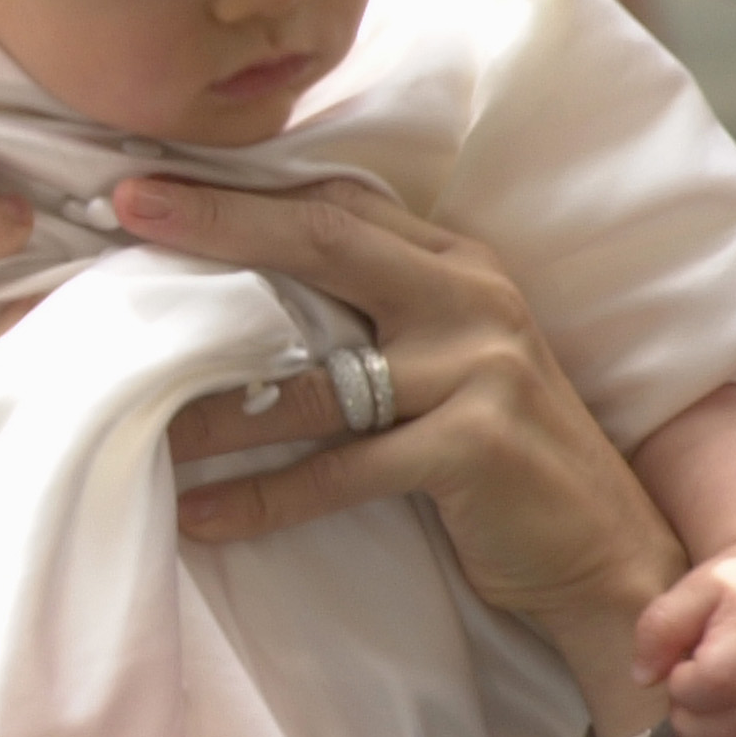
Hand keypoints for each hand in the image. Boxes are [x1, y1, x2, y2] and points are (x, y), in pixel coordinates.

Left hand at [125, 174, 686, 736]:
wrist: (607, 552)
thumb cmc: (497, 454)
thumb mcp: (443, 361)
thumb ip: (370, 314)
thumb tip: (234, 296)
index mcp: (457, 263)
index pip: (337, 206)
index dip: (241, 193)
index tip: (146, 184)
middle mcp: (472, 298)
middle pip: (325, 245)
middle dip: (220, 225)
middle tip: (128, 213)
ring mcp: (480, 369)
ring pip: (316, 377)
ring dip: (217, 407)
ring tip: (135, 417)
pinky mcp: (477, 447)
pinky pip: (343, 470)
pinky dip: (265, 497)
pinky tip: (202, 516)